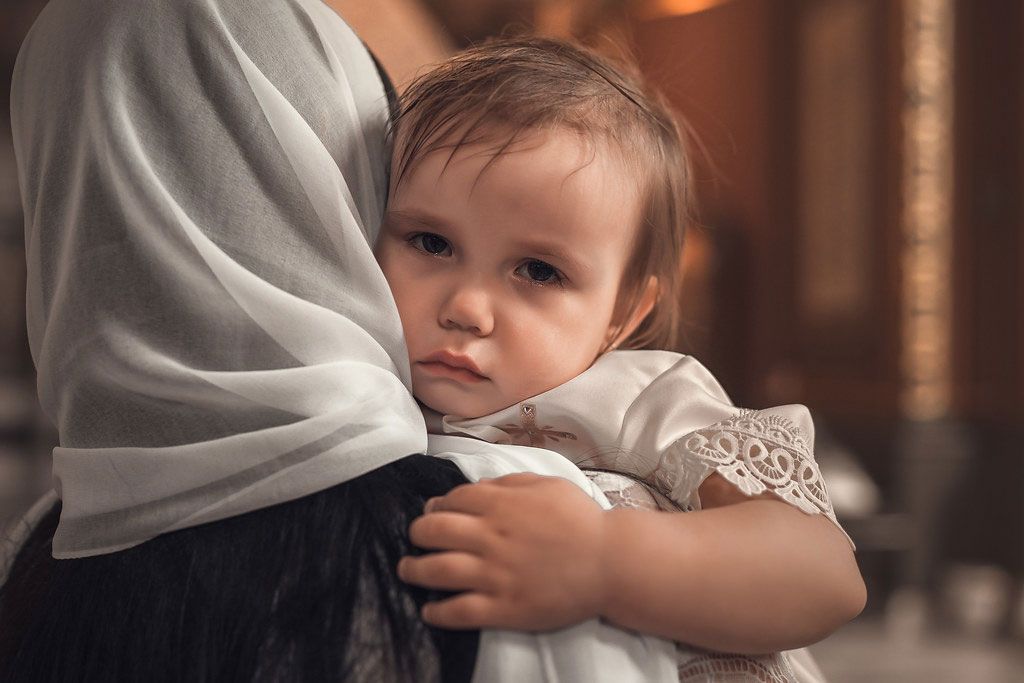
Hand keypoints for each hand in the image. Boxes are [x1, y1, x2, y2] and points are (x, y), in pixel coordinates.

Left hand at [398, 472, 608, 630]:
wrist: (611, 562)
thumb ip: (509, 483)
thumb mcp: (547, 485)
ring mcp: (494, 574)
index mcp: (501, 504)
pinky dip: (437, 612)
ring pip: (437, 571)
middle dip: (417, 533)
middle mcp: (490, 537)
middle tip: (416, 538)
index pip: (452, 500)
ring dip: (414, 570)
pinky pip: (459, 612)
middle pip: (434, 531)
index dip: (437, 504)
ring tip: (408, 570)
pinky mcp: (503, 607)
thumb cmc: (582, 520)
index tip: (433, 511)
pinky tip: (429, 610)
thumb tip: (476, 488)